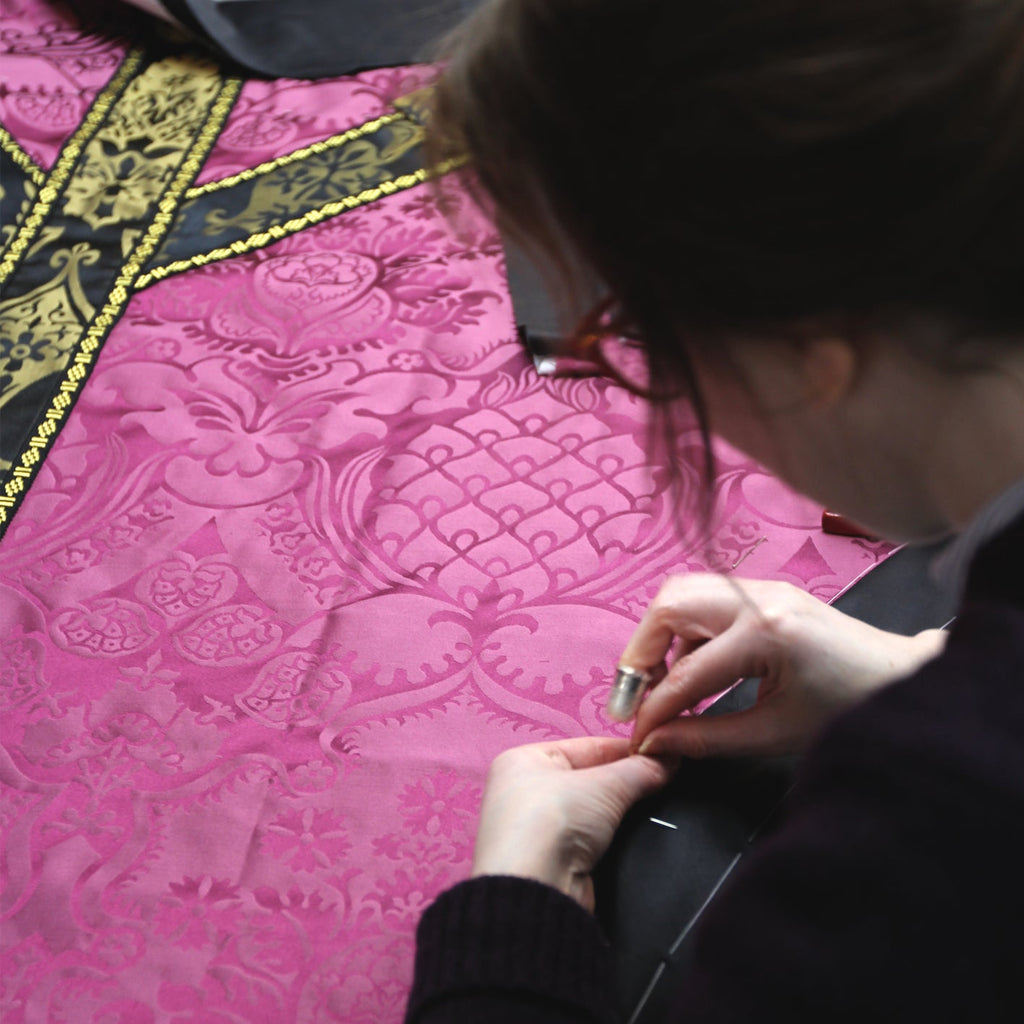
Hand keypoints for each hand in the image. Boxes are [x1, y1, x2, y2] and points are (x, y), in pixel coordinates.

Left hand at [471, 737, 672, 910]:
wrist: (536, 890)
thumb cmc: (553, 821)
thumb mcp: (604, 786)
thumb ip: (640, 771)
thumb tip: (669, 759)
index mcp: (525, 760)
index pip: (587, 747)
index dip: (626, 750)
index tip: (663, 753)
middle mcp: (525, 791)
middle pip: (591, 778)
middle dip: (627, 781)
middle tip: (667, 777)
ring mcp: (538, 829)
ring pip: (594, 811)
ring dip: (622, 810)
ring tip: (660, 803)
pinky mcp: (553, 861)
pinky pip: (592, 839)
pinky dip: (613, 837)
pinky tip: (640, 833)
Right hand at [623, 574, 945, 758]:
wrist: (902, 679)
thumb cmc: (849, 710)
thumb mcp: (775, 733)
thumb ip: (707, 737)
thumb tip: (657, 742)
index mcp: (766, 634)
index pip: (685, 672)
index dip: (653, 708)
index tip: (636, 736)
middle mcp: (758, 597)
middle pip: (669, 605)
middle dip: (641, 652)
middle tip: (637, 696)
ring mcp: (762, 587)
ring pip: (682, 593)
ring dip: (661, 636)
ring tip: (664, 682)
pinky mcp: (765, 590)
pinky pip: (705, 598)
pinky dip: (686, 629)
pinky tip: (694, 666)